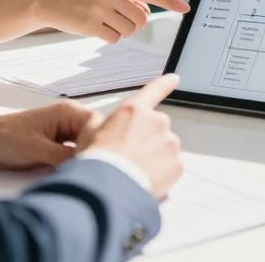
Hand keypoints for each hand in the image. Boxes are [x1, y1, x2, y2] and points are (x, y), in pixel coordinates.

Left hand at [0, 101, 102, 169]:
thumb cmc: (4, 138)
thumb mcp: (36, 150)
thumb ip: (64, 157)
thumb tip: (87, 166)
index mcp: (67, 112)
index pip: (98, 125)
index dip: (100, 144)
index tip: (96, 162)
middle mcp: (70, 119)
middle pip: (96, 135)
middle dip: (95, 152)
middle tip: (91, 171)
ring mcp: (65, 132)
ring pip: (87, 145)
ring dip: (85, 158)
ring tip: (83, 173)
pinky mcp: (58, 144)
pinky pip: (75, 152)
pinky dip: (76, 162)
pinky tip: (74, 173)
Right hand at [33, 0, 189, 42]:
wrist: (51, 0)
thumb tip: (145, 14)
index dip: (170, 1)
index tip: (186, 8)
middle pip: (142, 19)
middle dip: (136, 24)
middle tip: (120, 20)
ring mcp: (99, 8)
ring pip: (129, 31)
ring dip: (121, 31)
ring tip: (105, 22)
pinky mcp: (90, 25)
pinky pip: (114, 39)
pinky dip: (109, 38)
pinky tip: (96, 29)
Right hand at [78, 74, 183, 197]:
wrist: (108, 186)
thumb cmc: (96, 160)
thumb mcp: (87, 133)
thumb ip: (99, 123)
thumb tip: (101, 125)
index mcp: (134, 111)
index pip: (153, 91)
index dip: (164, 84)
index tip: (175, 78)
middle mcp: (156, 122)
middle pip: (157, 129)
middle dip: (148, 141)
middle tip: (130, 158)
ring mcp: (169, 143)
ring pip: (165, 149)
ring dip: (155, 158)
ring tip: (134, 173)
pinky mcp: (177, 164)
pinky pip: (171, 168)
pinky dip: (162, 175)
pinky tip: (145, 181)